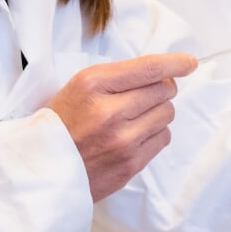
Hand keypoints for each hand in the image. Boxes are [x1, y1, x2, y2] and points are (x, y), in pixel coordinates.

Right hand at [43, 53, 192, 201]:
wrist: (42, 169)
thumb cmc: (61, 124)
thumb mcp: (79, 87)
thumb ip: (117, 78)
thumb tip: (162, 72)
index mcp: (93, 84)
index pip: (148, 68)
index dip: (175, 63)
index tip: (189, 62)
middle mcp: (109, 111)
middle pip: (164, 90)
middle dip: (161, 88)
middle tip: (144, 95)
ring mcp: (122, 141)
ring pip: (167, 114)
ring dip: (158, 112)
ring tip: (135, 117)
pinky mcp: (130, 164)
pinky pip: (163, 138)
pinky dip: (155, 133)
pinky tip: (135, 135)